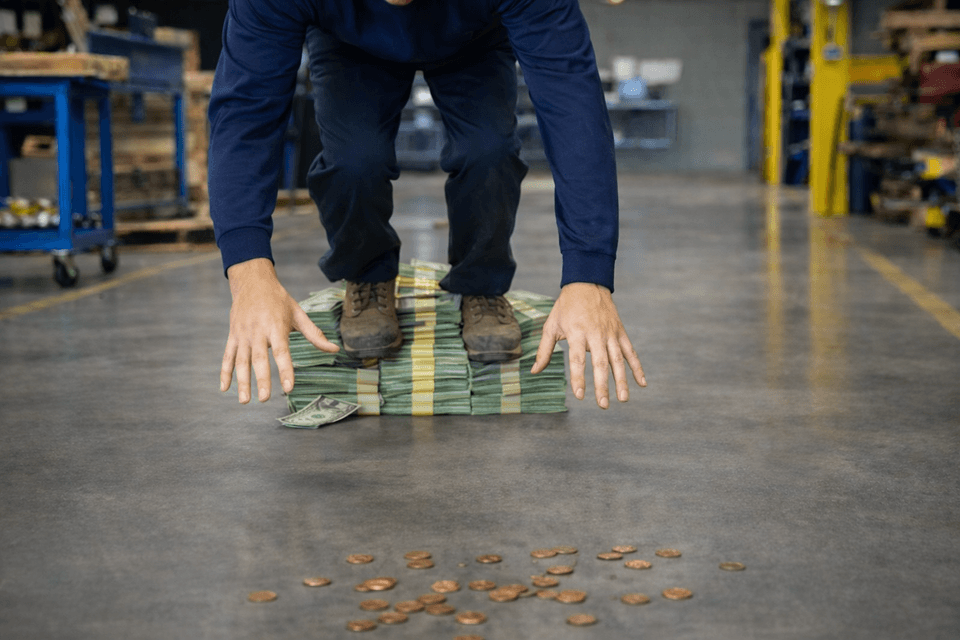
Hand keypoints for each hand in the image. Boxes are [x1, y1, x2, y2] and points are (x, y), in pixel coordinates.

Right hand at [221, 258, 338, 403]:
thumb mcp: (298, 313)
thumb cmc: (279, 300)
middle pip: (259, 359)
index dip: (285, 370)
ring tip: (244, 401)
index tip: (288, 388)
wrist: (252, 281)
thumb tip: (335, 350)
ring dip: (242, 381)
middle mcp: (258, 332)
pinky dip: (224, 372)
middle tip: (264, 399)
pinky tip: (224, 388)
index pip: (282, 352)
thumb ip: (315, 334)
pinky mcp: (233, 335)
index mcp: (276, 327)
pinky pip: (227, 356)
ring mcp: (243, 334)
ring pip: (241, 361)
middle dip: (261, 380)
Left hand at [531, 282, 645, 408]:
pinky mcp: (620, 332)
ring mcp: (610, 333)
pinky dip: (637, 367)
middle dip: (602, 385)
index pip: (577, 360)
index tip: (580, 395)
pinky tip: (642, 383)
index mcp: (576, 333)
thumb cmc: (566, 307)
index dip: (578, 378)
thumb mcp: (551, 325)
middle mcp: (595, 334)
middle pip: (600, 363)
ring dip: (622, 380)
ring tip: (623, 399)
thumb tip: (534, 371)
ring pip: (618, 360)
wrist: (587, 283)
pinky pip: (630, 352)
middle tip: (603, 405)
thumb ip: (544, 350)